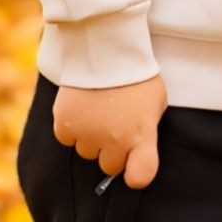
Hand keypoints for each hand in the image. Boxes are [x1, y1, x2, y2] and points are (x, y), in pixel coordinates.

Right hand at [53, 75, 167, 185]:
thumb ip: (148, 126)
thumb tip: (137, 143)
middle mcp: (115, 140)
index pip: (140, 176)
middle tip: (115, 124)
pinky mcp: (65, 124)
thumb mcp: (155, 99)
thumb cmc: (136, 73)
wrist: (105, 45)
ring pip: (87, 153)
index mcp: (141, 135)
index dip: (136, 174)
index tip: (134, 167)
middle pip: (110, 166)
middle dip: (112, 150)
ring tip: (98, 109)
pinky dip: (71, 127)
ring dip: (91, 138)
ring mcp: (88, 134)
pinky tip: (81, 106)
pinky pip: (67, 138)